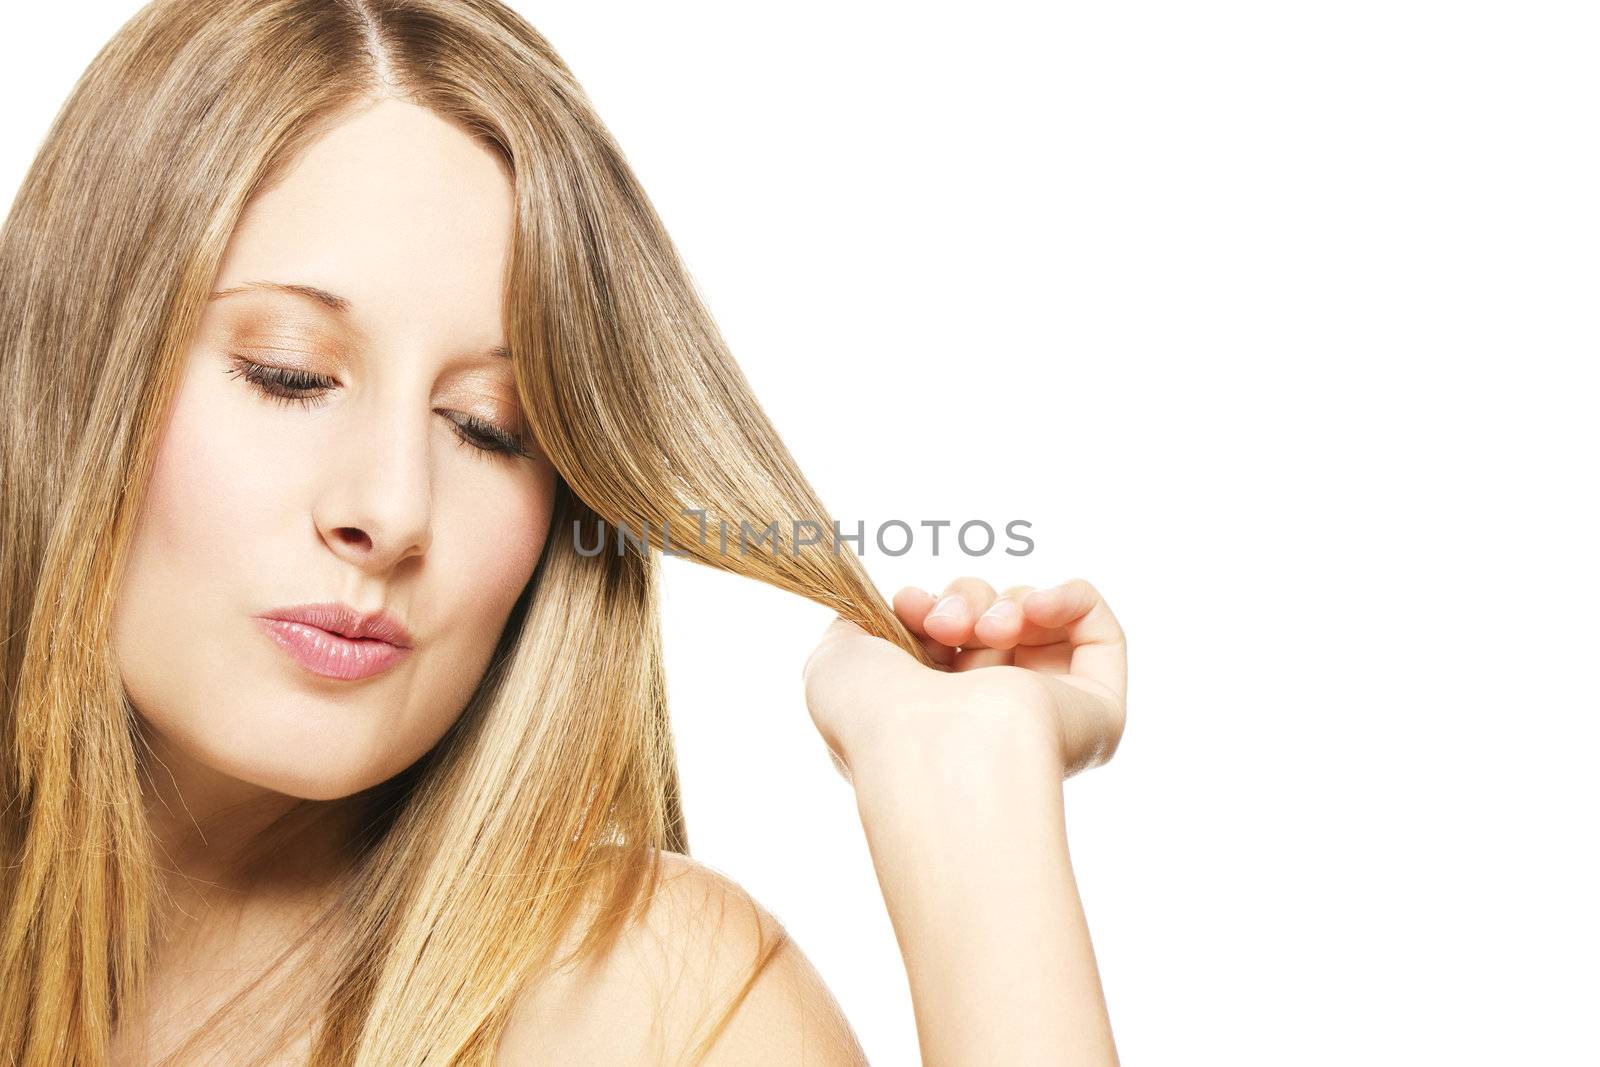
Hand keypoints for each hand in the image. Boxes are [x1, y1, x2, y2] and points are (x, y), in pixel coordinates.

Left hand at [801, 577, 1126, 783]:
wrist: (934, 756)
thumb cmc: (873, 721)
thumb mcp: (834, 662)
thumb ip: (856, 626)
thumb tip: (882, 611)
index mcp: (929, 717)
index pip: (943, 640)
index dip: (925, 605)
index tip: (907, 604)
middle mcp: (988, 719)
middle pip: (987, 619)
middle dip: (963, 602)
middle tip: (946, 626)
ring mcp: (1044, 715)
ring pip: (1034, 619)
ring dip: (1002, 605)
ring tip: (984, 631)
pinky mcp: (1096, 710)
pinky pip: (1095, 630)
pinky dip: (1066, 598)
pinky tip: (1034, 610)